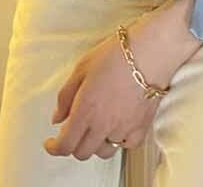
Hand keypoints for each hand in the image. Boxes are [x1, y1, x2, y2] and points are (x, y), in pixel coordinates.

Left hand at [44, 0, 202, 160]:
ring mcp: (123, 129)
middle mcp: (103, 125)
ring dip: (95, 143)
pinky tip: (117, 127)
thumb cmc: (117, 54)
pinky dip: (118, 140)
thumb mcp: (82, 67)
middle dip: (73, 144)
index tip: (51, 142)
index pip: (65, 145)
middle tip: (74, 130)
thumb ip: (65, 96)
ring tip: (96, 127)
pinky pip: (126, 145)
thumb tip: (58, 118)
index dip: (54, 147)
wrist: (151, 50)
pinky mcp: (141, 127)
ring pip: (103, 151)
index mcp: (85, 111)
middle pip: (82, 152)